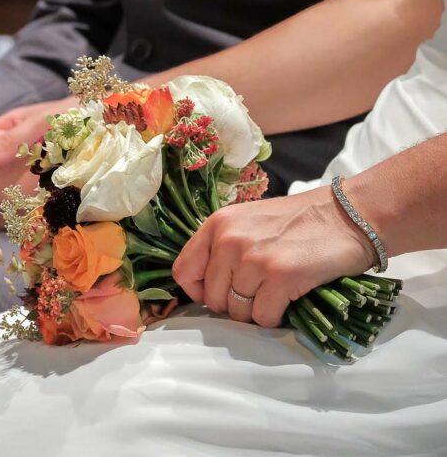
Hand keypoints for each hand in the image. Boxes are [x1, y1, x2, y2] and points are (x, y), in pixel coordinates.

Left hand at [171, 185, 375, 327]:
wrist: (350, 215)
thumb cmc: (300, 221)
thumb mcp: (248, 222)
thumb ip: (224, 247)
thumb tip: (208, 285)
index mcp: (217, 225)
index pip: (183, 271)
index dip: (198, 291)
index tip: (218, 294)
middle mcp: (229, 240)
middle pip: (211, 298)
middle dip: (232, 305)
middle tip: (257, 295)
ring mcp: (253, 258)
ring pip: (237, 311)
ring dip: (255, 311)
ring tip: (275, 294)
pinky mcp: (280, 276)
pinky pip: (262, 317)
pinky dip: (275, 317)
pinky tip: (288, 301)